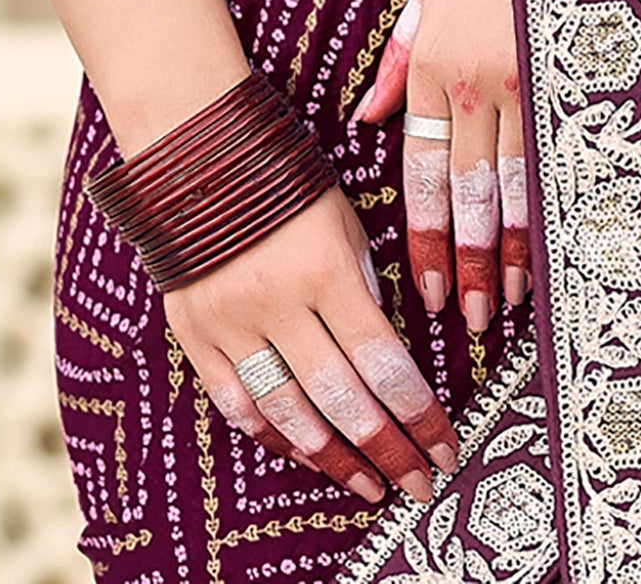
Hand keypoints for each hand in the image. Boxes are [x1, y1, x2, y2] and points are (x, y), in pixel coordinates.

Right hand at [164, 183, 459, 505]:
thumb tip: (384, 355)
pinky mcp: (195, 334)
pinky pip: (235, 402)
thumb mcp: (344, 223)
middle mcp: (278, 303)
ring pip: (288, 412)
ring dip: (334, 457)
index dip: (419, 413)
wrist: (198, 158)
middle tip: (419, 482)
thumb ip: (363, 288)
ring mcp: (232, 323)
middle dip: (388, 448)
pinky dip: (273, 434)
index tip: (445, 445)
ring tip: (369, 482)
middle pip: (342, 399)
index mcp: (326, 269)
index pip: (384, 360)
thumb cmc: (285, 184)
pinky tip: (306, 453)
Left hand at [350, 0, 529, 333]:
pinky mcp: (567, 73)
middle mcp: (473, 82)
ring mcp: (524, 81)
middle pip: (466, 193)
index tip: (428, 289)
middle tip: (470, 318)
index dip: (424, 236)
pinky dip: (555, 208)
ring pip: (514, 185)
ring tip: (510, 302)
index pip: (420, 170)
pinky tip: (558, 247)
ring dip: (513, 251)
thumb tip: (368, 117)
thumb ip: (399, 59)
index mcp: (432, 65)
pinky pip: (557, 155)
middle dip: (468, 261)